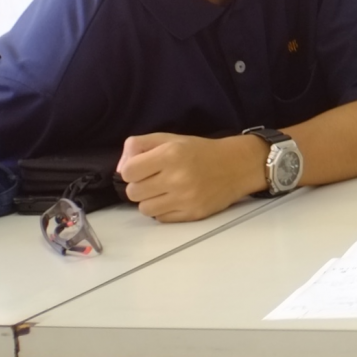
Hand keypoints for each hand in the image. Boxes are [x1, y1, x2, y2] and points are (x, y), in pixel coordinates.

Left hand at [118, 132, 263, 222]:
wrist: (237, 165)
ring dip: (150, 200)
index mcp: (170, 154)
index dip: (132, 170)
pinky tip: (174, 199)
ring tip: (163, 191)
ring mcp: (185, 198)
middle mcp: (177, 177)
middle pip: (133, 192)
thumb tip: (120, 169)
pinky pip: (161, 218)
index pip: (128, 172)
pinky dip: (163, 210)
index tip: (143, 168)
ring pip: (144, 209)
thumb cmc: (200, 151)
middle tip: (154, 180)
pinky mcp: (192, 214)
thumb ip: (139, 146)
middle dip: (140, 186)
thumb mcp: (170, 138)